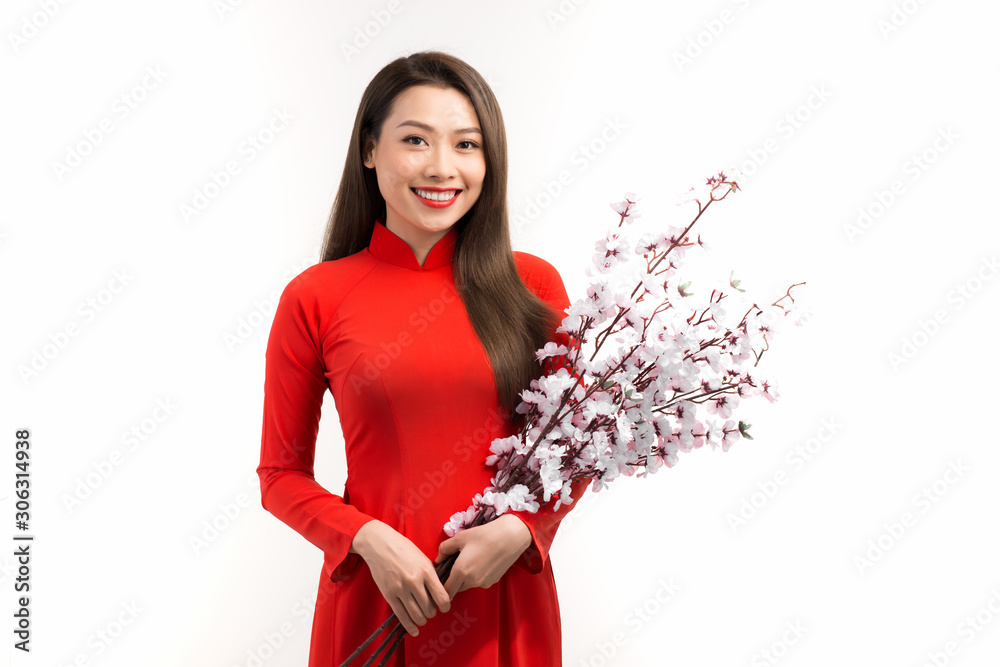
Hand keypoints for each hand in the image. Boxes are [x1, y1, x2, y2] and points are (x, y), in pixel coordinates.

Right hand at [351, 520, 450, 636]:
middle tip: (431, 609)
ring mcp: (401, 589)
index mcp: (426, 571)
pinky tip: (414, 630)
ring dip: (422, 619)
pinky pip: (402, 616)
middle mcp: (414, 582)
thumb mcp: (422, 558)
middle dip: (432, 612)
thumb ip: (431, 574)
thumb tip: (440, 590)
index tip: (445, 607)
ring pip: (417, 615)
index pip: (442, 597)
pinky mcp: (389, 595)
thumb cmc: (403, 548)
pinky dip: (409, 626)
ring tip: (423, 617)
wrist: (379, 544)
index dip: (446, 606)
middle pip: (429, 608)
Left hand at [433, 514, 532, 599]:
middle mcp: (472, 581)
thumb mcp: (460, 537)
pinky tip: (482, 561)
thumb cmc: (484, 535)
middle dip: (454, 580)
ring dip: (466, 578)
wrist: (510, 537)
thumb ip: (445, 549)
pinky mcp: (493, 581)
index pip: (446, 591)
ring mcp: (484, 583)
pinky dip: (478, 575)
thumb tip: (438, 558)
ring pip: (469, 585)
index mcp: (461, 572)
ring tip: (471, 559)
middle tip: (456, 564)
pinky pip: (480, 581)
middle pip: (457, 588)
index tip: (442, 577)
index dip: (442, 586)